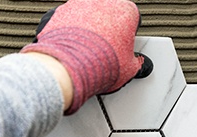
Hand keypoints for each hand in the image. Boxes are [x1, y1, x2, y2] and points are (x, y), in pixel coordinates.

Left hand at [21, 0, 152, 113]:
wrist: (71, 67)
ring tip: (87, 54)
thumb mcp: (129, 69)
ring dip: (88, 31)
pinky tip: (72, 51)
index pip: (131, 19)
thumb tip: (137, 64)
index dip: (128, 36)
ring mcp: (79, 5)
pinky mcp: (59, 13)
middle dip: (107, 32)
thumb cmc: (101, 64)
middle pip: (107, 16)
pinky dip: (69, 34)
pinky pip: (67, 23)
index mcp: (125, 10)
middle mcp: (102, 2)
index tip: (124, 48)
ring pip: (87, 17)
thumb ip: (136, 62)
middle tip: (105, 52)